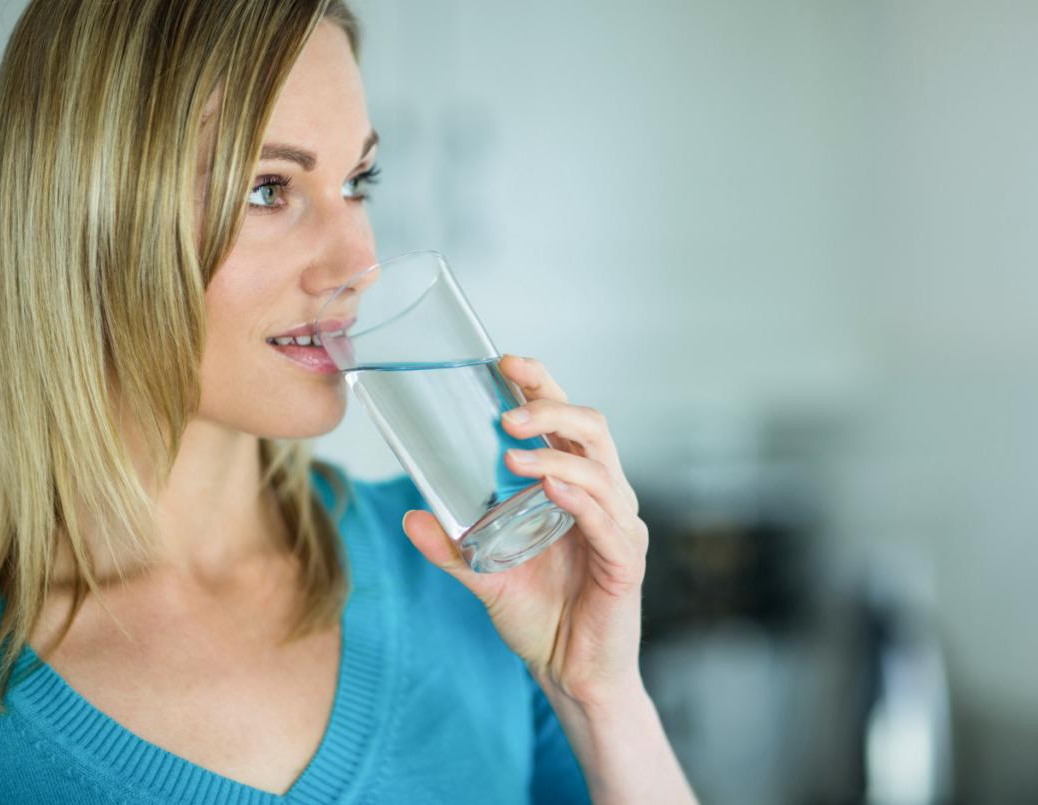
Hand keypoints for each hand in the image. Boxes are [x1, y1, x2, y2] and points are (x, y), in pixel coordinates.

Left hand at [400, 354, 648, 709]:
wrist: (572, 675)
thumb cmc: (541, 616)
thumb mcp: (486, 575)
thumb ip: (453, 546)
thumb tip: (411, 515)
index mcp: (575, 487)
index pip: (566, 420)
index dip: (542, 384)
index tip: (505, 362)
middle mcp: (604, 497)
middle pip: (592, 428)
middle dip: (550, 407)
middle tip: (506, 410)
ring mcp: (619, 527)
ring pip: (600, 469)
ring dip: (555, 454)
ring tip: (513, 454)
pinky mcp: (626, 562)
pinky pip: (607, 522)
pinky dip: (580, 499)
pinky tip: (550, 489)